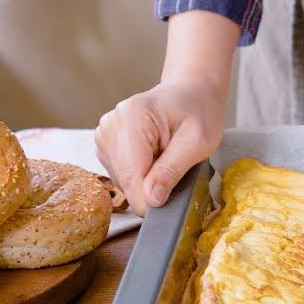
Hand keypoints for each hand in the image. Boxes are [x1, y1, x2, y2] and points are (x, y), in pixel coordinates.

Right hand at [95, 79, 224, 214]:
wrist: (191, 93)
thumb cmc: (199, 112)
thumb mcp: (198, 142)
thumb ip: (172, 170)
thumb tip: (150, 200)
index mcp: (132, 118)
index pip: (131, 174)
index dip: (148, 200)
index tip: (167, 209)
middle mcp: (110, 125)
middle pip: (124, 179)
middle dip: (150, 188)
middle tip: (177, 171)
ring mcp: (104, 134)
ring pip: (121, 180)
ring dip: (146, 181)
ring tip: (167, 159)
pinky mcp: (106, 145)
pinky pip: (121, 175)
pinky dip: (140, 175)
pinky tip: (156, 158)